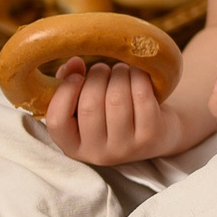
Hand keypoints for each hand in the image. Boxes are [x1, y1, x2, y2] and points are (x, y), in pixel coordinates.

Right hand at [43, 56, 187, 164]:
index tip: (77, 76)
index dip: (64, 94)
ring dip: (118, 74)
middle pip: (89, 106)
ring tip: (120, 69)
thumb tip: (73, 62)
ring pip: (116, 99)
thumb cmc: (112, 114)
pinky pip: (141, 96)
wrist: (159, 134)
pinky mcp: (150, 135)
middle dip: (96, 77)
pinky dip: (138, 77)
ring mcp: (126, 147)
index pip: (57, 122)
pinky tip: (137, 72)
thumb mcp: (86, 105)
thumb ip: (70, 84)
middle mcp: (98, 154)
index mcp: (73, 147)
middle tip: (102, 68)